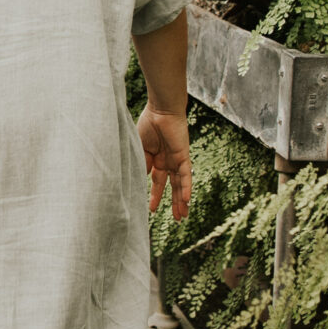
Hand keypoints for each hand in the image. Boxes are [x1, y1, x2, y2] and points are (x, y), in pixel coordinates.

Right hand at [138, 104, 190, 220]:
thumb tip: (143, 180)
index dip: (155, 195)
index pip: (157, 182)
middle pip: (172, 186)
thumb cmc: (148, 123)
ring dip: (182, 201)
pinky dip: (186, 187)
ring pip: (181, 184)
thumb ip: (142, 163)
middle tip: (177, 219)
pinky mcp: (183, 156)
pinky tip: (187, 201)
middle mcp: (168, 161)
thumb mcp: (140, 147)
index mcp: (156, 159)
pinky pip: (186, 175)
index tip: (152, 209)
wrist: (160, 109)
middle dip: (174, 203)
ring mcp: (177, 160)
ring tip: (183, 217)